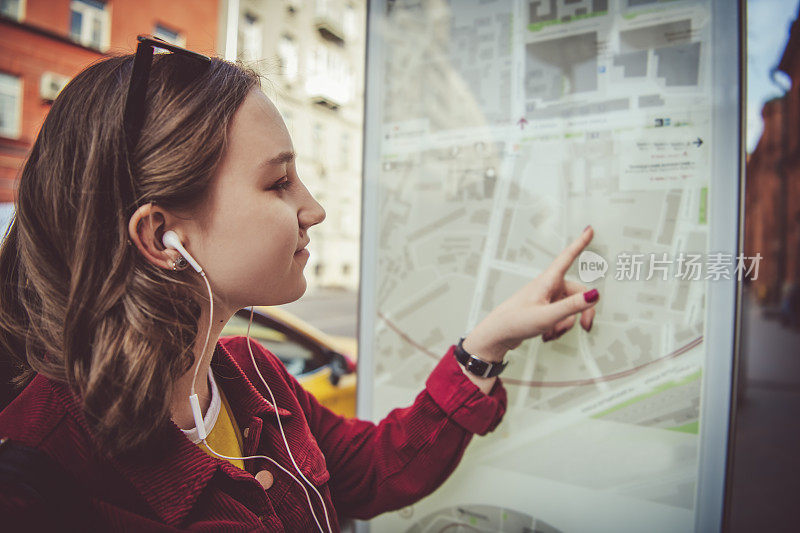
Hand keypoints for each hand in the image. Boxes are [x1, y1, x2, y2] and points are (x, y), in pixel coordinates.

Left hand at [463, 226, 598, 361]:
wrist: (497, 336)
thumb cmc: (514, 322)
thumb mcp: (548, 316)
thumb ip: (573, 306)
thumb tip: (594, 295)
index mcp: (548, 281)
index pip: (567, 257)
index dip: (580, 243)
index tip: (589, 229)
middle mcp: (549, 287)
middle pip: (578, 293)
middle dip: (582, 311)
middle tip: (584, 327)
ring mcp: (547, 298)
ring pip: (570, 308)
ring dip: (565, 323)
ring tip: (552, 332)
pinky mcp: (544, 309)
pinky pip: (562, 316)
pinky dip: (559, 327)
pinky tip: (547, 334)